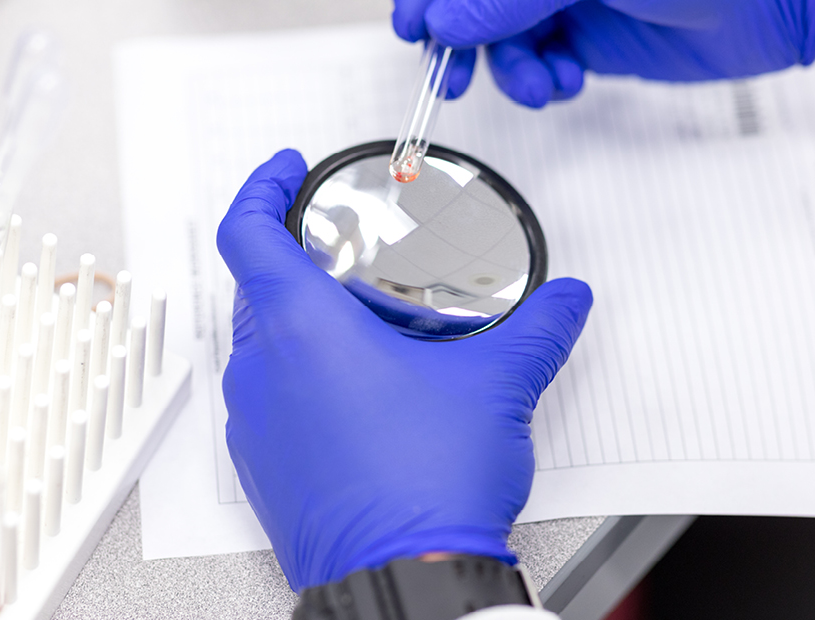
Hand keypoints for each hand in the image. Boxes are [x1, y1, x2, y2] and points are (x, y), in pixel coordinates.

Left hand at [216, 150, 592, 589]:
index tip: (283, 172)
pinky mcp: (265, 469)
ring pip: (262, 346)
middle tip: (343, 257)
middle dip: (295, 259)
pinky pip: (270, 400)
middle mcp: (263, 372)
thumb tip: (568, 300)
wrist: (402, 581)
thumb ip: (538, 330)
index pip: (246, 230)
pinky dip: (301, 379)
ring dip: (300, 324)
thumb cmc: (428, 486)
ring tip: (362, 329)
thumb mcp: (497, 387)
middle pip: (255, 286)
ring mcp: (256, 425)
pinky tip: (359, 398)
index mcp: (301, 329)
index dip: (260, 187)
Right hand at [393, 0, 814, 106]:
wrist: (778, 3)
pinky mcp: (586, 36)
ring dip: (509, 71)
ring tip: (539, 84)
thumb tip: (445, 22)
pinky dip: (542, 81)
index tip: (415, 28)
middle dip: (460, 41)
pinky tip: (566, 80)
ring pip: (501, 40)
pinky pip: (538, 63)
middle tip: (452, 74)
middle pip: (475, 3)